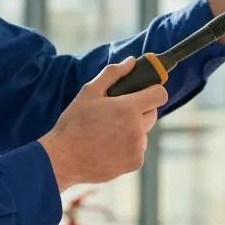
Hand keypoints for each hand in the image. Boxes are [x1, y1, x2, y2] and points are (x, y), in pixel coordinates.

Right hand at [38, 57, 167, 191]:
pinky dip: (127, 148)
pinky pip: (137, 150)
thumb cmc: (74, 123)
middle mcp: (138, 129)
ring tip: (108, 133)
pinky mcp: (135, 163)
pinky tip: (108, 147)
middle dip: (139, 110)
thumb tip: (132, 61)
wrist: (64, 158)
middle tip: (116, 114)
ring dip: (132, 130)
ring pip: (143, 132)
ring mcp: (138, 148)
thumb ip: (112, 74)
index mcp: (129, 109)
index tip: (143, 93)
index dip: (152, 91)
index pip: (160, 94)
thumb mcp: (89, 92)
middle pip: (152, 113)